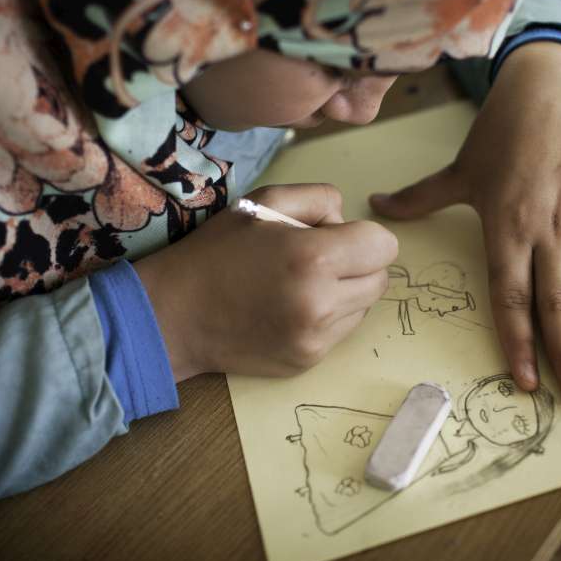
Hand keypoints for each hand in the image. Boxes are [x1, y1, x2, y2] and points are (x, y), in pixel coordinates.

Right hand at [135, 183, 397, 381]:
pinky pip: (341, 332)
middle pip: (381, 278)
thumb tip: (348, 222)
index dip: (361, 235)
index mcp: (314, 259)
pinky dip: (327, 318)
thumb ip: (319, 199)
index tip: (332, 236)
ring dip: (345, 292)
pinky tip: (290, 308)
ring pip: (365, 306)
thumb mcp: (263, 202)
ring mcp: (316, 339)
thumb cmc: (217, 252)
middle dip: (358, 264)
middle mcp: (322, 304)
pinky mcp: (308, 361)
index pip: (385, 245)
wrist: (175, 315)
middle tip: (315, 259)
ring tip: (300, 285)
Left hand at [369, 42, 560, 405]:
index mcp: (508, 226)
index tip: (526, 381)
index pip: (511, 296)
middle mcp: (548, 230)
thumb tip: (375, 206)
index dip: (518, 341)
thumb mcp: (460, 167)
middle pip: (559, 302)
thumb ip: (420, 196)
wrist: (552, 88)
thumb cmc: (502, 132)